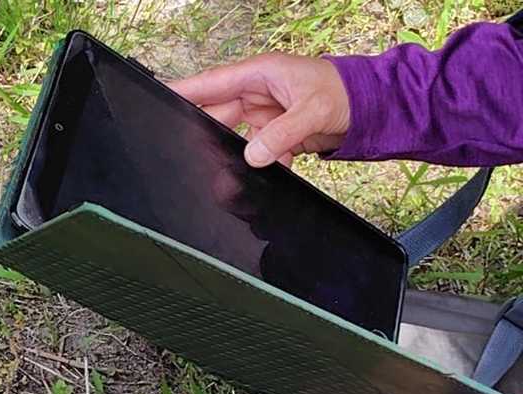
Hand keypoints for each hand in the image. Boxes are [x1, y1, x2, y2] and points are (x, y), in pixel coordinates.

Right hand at [169, 54, 350, 167]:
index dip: (184, 91)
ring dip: (231, 158)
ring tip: (223, 179)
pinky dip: (255, 168)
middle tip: (189, 157)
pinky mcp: (274, 135)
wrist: (372, 109)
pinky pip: (254, 154)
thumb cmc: (346, 93)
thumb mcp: (314, 111)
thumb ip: (281, 135)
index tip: (158, 97)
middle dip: (205, 137)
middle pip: (217, 116)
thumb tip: (252, 157)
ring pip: (233, 139)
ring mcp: (264, 115)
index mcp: (261, 74)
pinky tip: (258, 180)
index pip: (212, 83)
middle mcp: (257, 94)